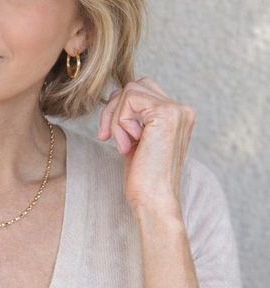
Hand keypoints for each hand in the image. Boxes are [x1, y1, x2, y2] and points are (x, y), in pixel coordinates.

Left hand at [97, 77, 194, 212]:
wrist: (154, 201)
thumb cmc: (144, 178)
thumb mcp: (136, 139)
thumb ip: (132, 116)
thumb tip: (115, 95)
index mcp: (178, 115)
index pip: (141, 91)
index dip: (119, 110)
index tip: (109, 136)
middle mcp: (182, 110)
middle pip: (135, 86)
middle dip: (113, 110)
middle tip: (106, 137)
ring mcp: (176, 110)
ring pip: (130, 90)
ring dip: (116, 118)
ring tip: (122, 145)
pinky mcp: (165, 113)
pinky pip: (129, 98)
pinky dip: (119, 121)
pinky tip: (128, 145)